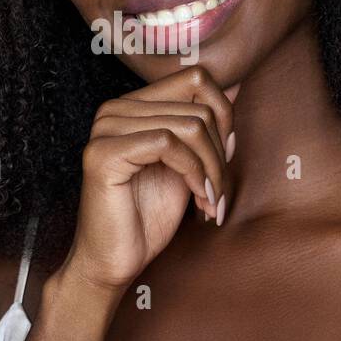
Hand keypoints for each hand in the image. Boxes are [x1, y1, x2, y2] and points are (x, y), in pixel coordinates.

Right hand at [62, 65, 239, 290]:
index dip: (223, 117)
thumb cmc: (147, 217)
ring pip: (189, 126)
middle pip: (198, 108)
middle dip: (221, 156)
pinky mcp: (104, 153)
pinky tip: (197, 200)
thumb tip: (237, 89)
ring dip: (212, 170)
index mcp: (133, 105)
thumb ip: (206, 128)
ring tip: (210, 201)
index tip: (224, 160)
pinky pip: (168, 143)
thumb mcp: (188, 165)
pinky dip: (193, 173)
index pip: (195, 79)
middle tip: (218, 192)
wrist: (114, 261)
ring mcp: (106, 128)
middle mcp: (115, 109)